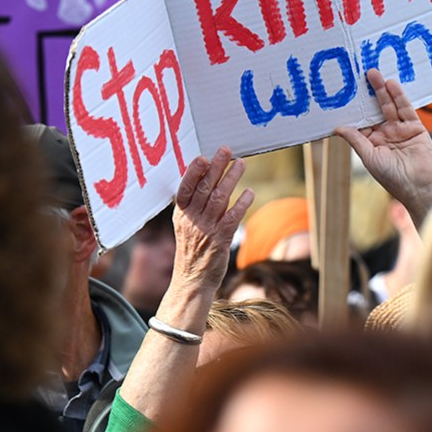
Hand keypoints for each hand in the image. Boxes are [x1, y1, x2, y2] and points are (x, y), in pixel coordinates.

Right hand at [170, 148, 253, 295]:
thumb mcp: (185, 225)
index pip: (185, 188)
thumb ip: (195, 204)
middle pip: (204, 188)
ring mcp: (206, 229)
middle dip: (216, 167)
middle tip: (226, 150)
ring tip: (240, 164)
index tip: (203, 157)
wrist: (192, 281)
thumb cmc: (192, 249)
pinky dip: (242, 203)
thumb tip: (207, 180)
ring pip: (220, 198)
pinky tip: (249, 192)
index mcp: (181, 214)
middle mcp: (192, 219)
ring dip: (231, 178)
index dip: (193, 172)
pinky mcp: (220, 239)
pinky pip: (232, 217)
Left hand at [334, 69, 431, 229]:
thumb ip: (356, 140)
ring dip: (382, 91)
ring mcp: (400, 130)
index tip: (344, 92)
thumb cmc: (393, 178)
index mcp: (372, 143)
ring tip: (373, 74)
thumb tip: (338, 128)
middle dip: (368, 94)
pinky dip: (399, 97)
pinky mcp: (415, 127)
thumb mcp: (369, 157)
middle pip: (375, 110)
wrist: (420, 186)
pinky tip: (391, 85)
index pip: (362, 121)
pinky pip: (406, 109)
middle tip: (358, 76)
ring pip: (389, 106)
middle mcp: (386, 134)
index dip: (355, 108)